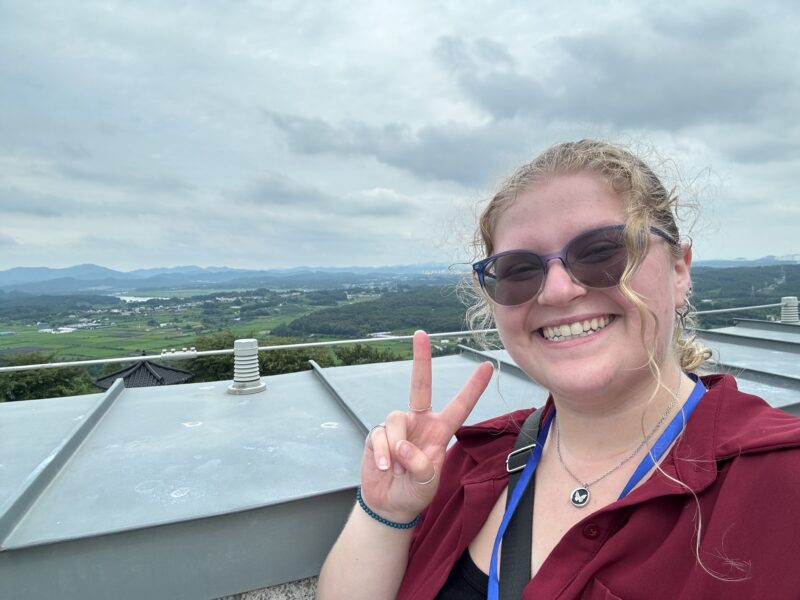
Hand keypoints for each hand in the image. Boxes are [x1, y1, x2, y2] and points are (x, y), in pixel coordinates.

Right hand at [361, 330, 493, 522]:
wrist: (389, 505)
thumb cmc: (414, 492)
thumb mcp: (428, 484)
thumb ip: (421, 464)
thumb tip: (402, 446)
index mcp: (439, 430)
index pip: (459, 406)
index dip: (473, 387)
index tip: (486, 366)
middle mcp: (419, 422)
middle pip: (420, 385)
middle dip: (421, 358)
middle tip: (421, 334)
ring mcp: (397, 426)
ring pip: (396, 420)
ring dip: (396, 447)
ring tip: (397, 467)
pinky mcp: (377, 434)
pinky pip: (380, 436)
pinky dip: (382, 454)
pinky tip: (384, 467)